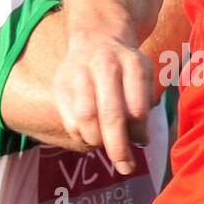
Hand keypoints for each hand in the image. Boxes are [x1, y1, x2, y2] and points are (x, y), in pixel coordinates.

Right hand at [53, 30, 151, 175]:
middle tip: (125, 167)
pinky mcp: (60, 84)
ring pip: (86, 119)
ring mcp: (78, 73)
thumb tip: (138, 143)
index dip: (140, 132)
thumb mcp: (144, 76)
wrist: (96, 37)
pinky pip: (70, 121)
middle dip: (118, 148)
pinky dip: (82, 137)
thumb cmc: (126, 67)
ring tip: (106, 146)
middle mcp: (104, 65)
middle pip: (110, 115)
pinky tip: (91, 137)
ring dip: (98, 142)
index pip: (136, 108)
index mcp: (132, 64)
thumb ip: (143, 105)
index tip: (143, 143)